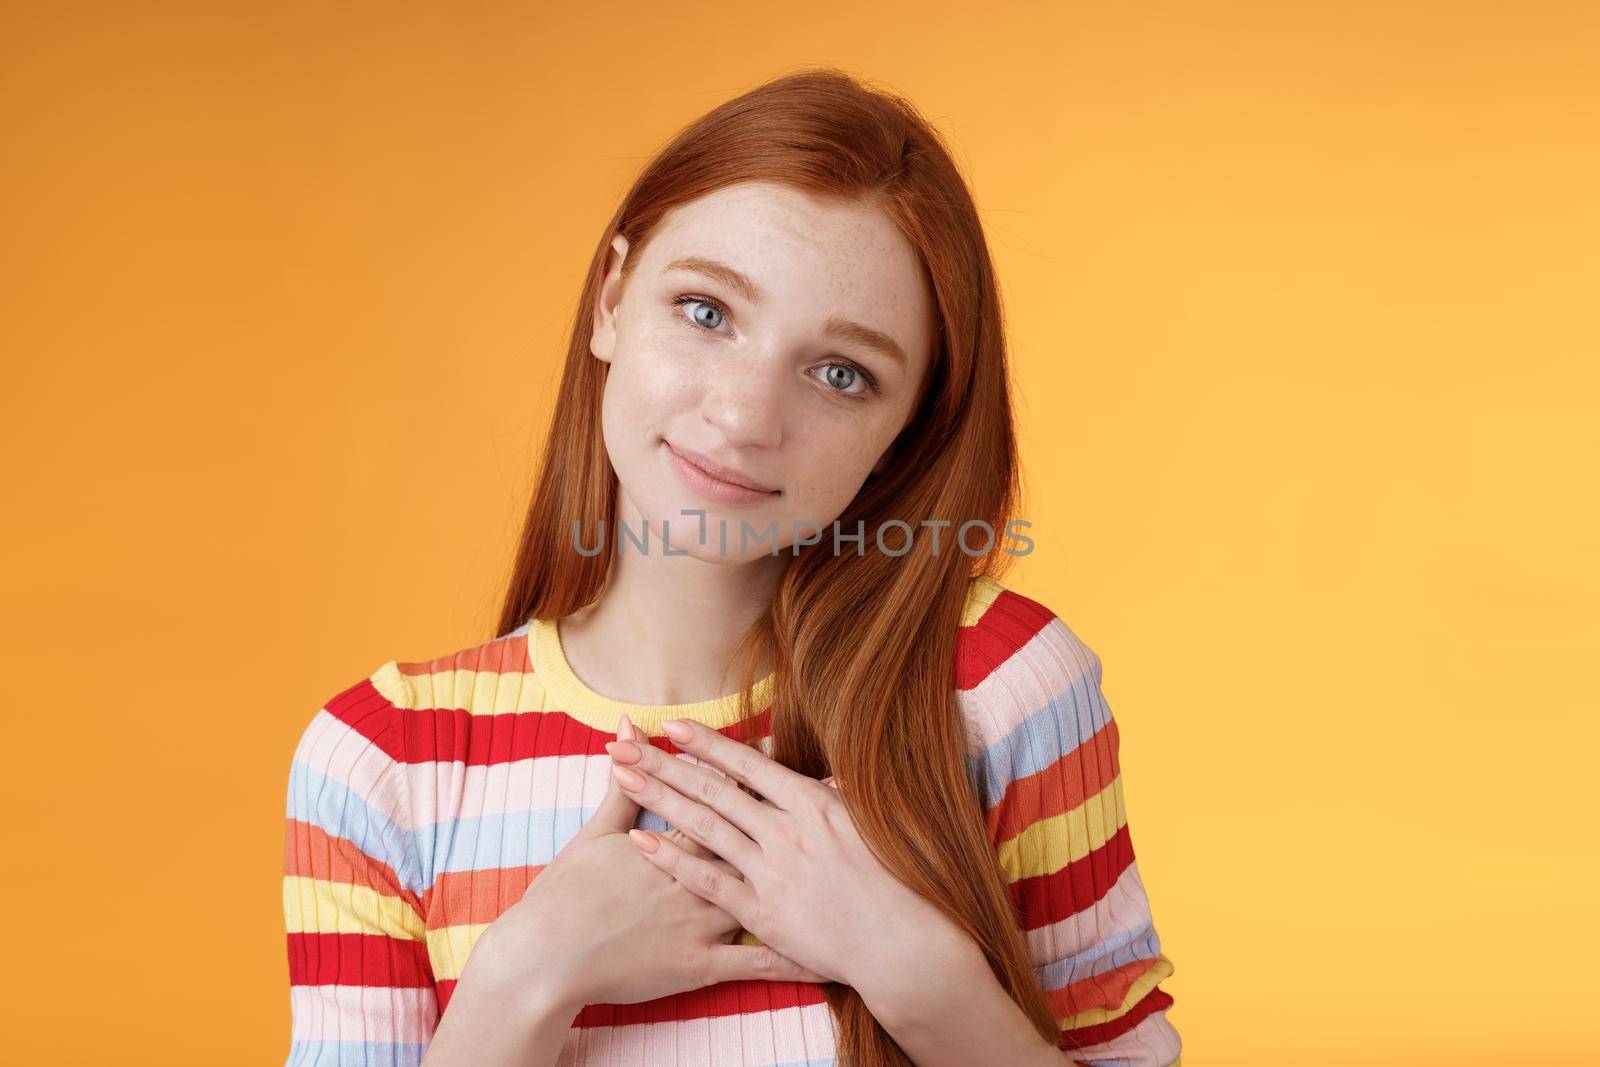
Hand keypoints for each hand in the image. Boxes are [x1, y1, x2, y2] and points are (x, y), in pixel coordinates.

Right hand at [477, 713, 829, 1016]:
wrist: (545, 958)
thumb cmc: (565, 896)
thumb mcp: (594, 834)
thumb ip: (621, 783)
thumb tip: (627, 730)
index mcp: (671, 841)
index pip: (724, 801)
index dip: (762, 780)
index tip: (797, 759)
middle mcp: (695, 876)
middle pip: (757, 843)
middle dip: (800, 823)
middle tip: (841, 801)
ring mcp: (702, 921)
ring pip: (767, 898)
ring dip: (811, 886)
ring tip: (853, 871)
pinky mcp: (700, 964)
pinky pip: (757, 963)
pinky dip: (795, 960)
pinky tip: (830, 958)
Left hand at [604, 717, 970, 999]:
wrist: (900, 943)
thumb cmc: (894, 880)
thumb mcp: (870, 823)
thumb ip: (838, 795)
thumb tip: (824, 772)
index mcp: (813, 804)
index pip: (748, 765)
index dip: (705, 744)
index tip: (670, 726)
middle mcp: (786, 832)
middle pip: (714, 790)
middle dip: (666, 764)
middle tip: (626, 744)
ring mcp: (771, 871)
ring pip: (704, 827)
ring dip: (661, 799)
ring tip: (625, 776)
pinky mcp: (761, 912)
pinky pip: (707, 880)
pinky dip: (673, 858)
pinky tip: (643, 839)